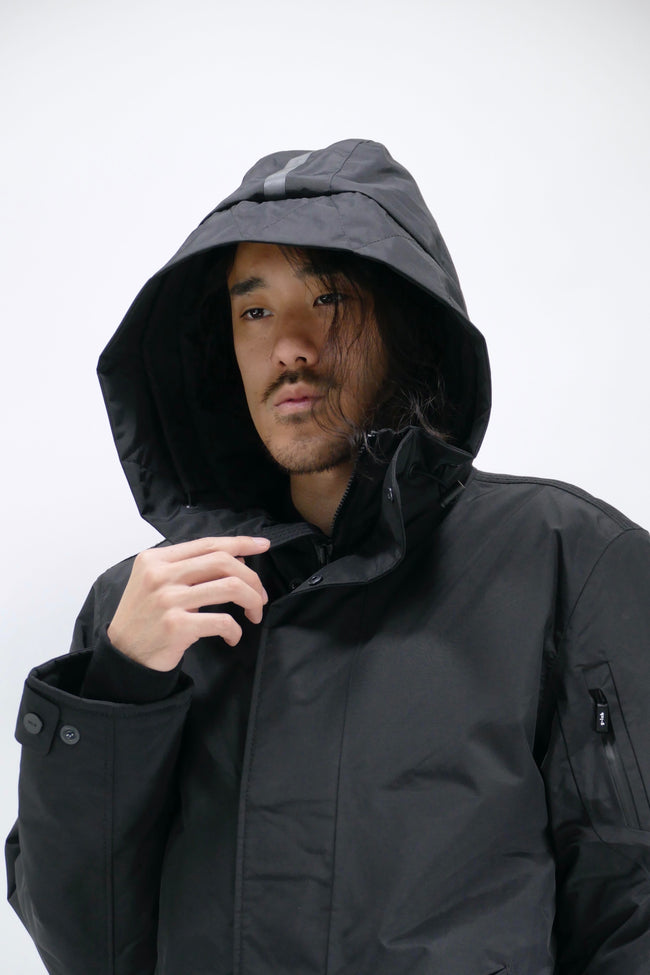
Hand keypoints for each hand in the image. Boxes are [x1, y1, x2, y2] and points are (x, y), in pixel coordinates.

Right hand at [106, 536, 270, 670]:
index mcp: (156, 559)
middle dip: (252, 578)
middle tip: (260, 596)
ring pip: (231, 587)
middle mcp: (161, 575)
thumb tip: (237, 560)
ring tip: (253, 614)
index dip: (240, 543)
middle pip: (223, 561)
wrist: (124, 656)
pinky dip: (235, 630)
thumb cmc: (146, 619)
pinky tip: (232, 637)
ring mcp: (168, 599)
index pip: (208, 544)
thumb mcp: (158, 583)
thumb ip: (190, 569)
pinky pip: (223, 621)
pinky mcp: (177, 626)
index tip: (262, 546)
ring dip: (252, 601)